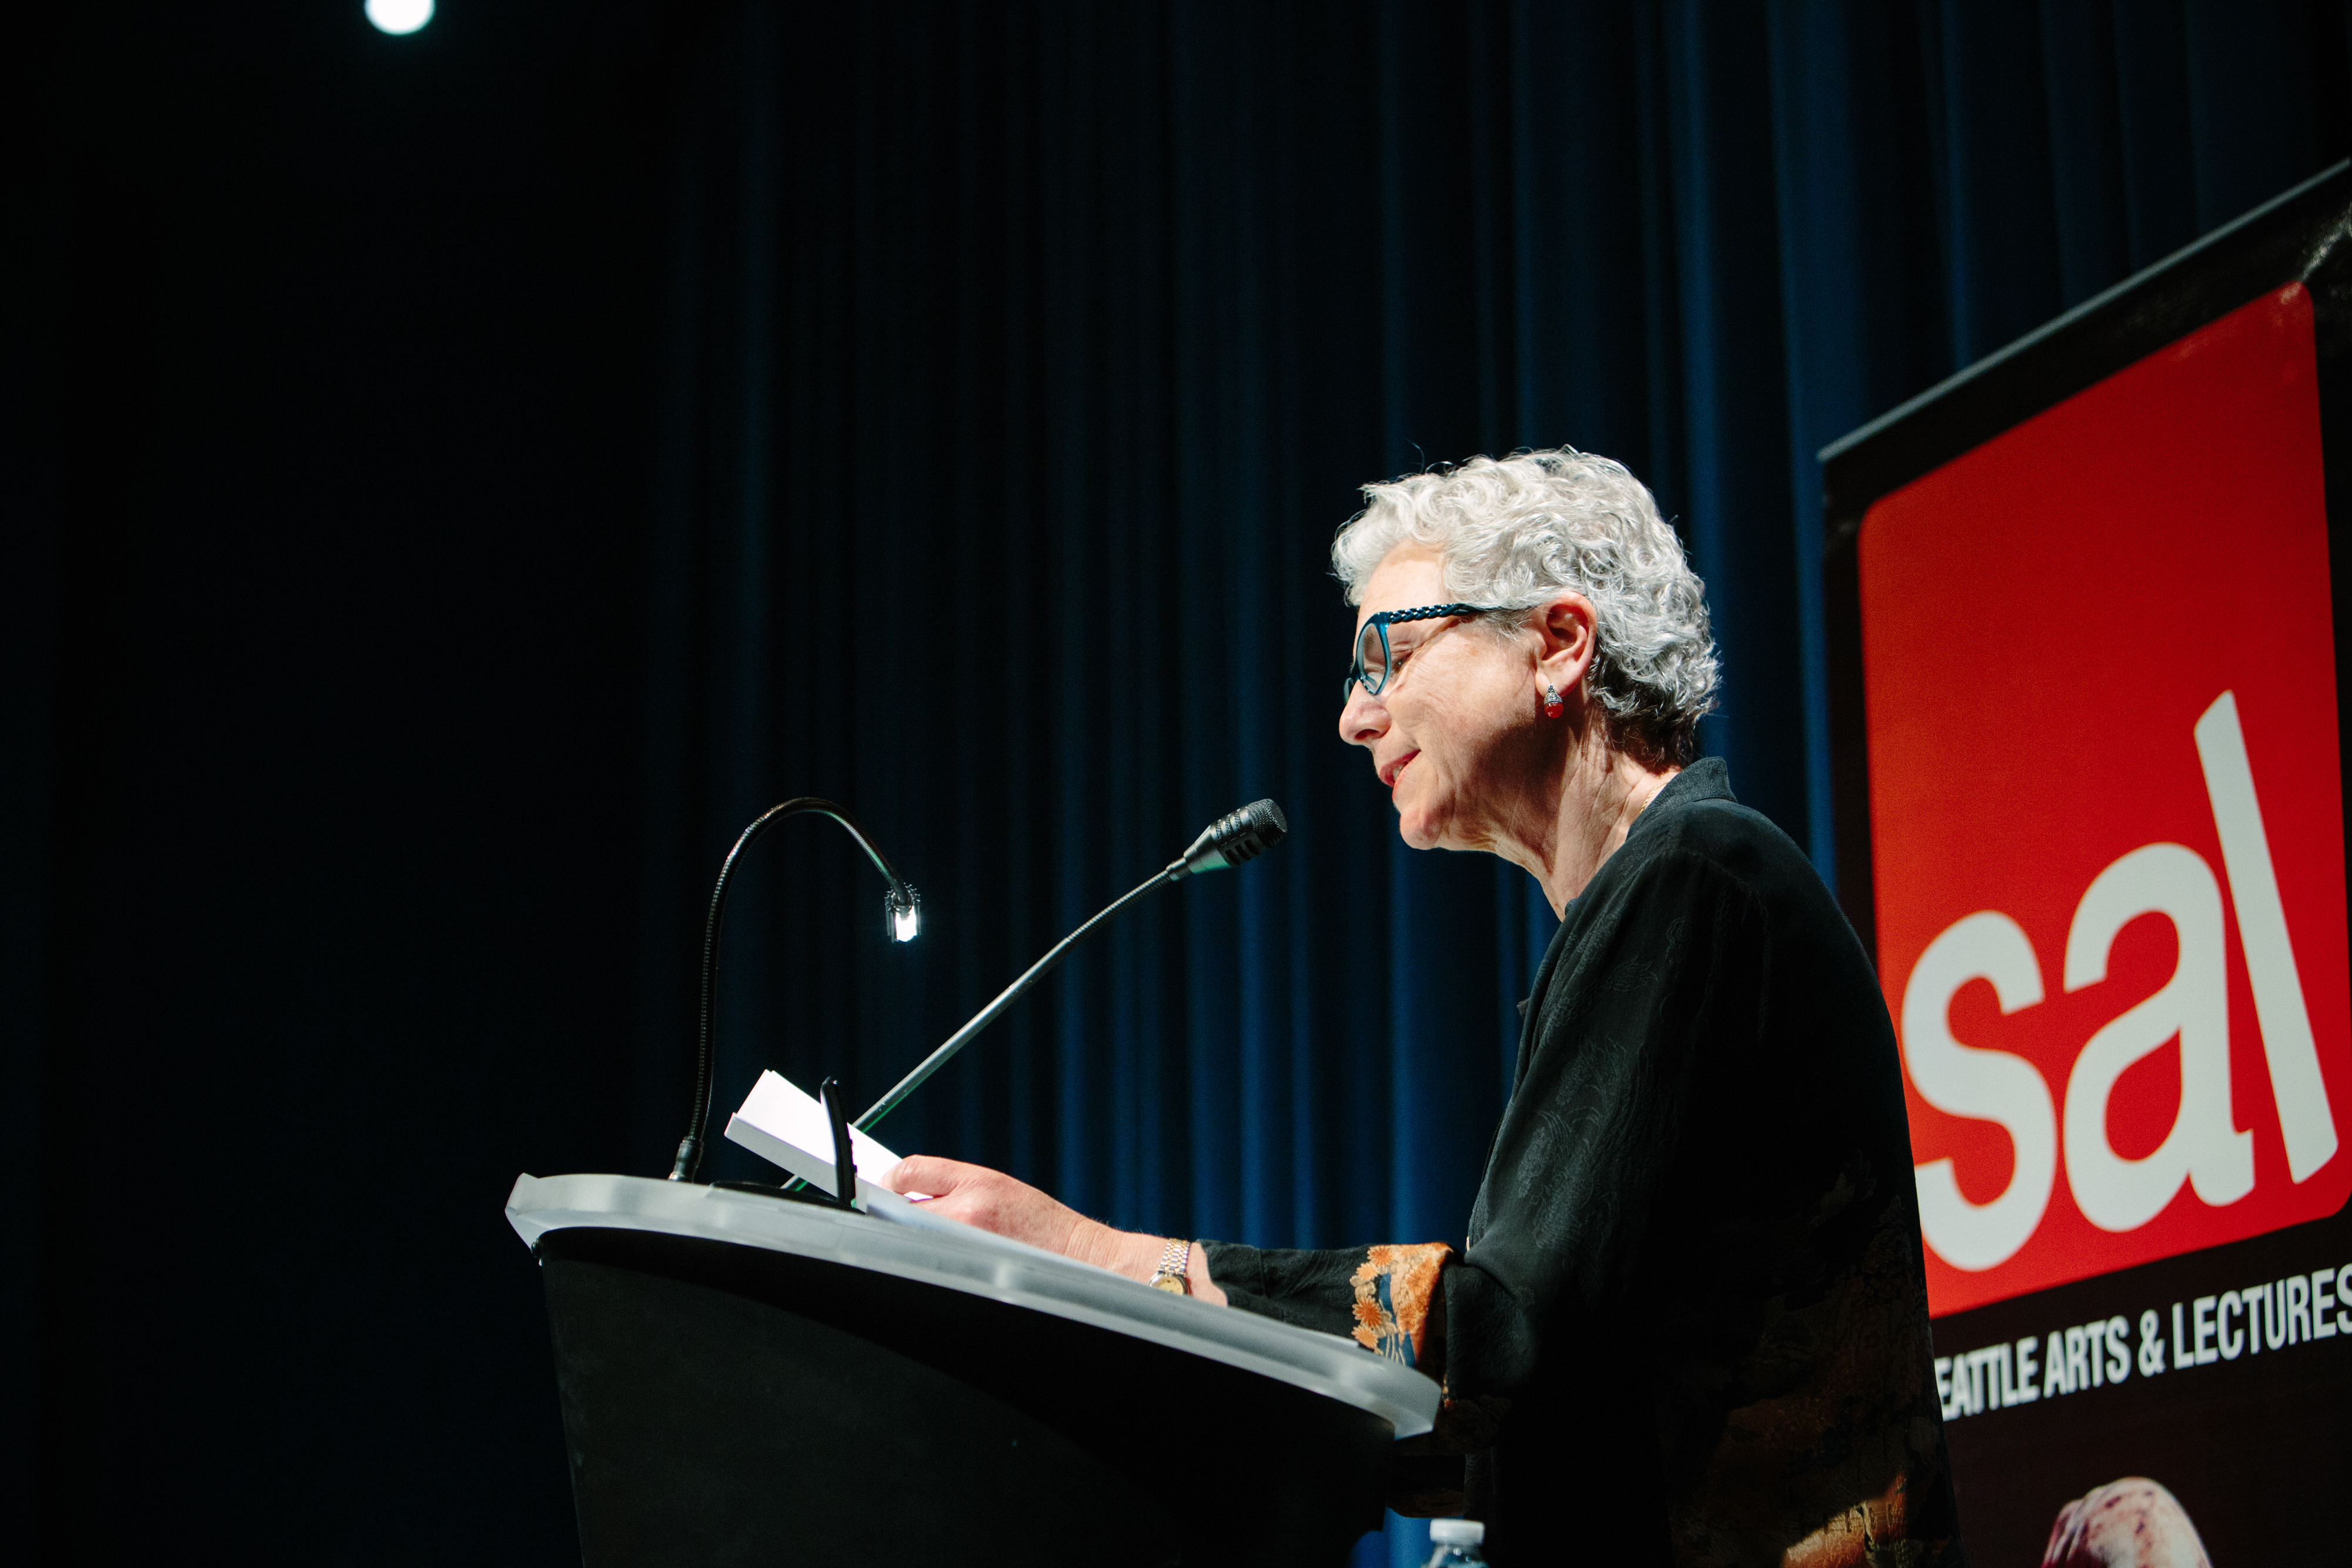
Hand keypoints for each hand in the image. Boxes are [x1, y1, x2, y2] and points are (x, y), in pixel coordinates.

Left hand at [882, 1155, 1107, 1259]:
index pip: (910, 1170)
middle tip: (902, 1220)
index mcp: (978, 1182)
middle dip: (896, 1212)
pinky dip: (923, 1260)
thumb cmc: (1042, 1226)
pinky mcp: (966, 1271)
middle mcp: (968, 1211)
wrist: (1078, 1258)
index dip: (891, 1179)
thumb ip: (955, 1186)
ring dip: (908, 1238)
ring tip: (928, 1242)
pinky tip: (939, 1262)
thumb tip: (907, 1190)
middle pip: (900, 1207)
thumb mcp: (1001, 1188)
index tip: (887, 1187)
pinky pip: (925, 1262)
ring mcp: (963, 1246)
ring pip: (909, 1237)